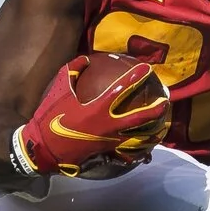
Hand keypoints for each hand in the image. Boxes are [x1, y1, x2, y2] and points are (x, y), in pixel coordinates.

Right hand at [12, 55, 170, 177]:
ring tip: (162, 125)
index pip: (123, 89)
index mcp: (98, 108)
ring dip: (151, 130)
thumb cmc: (50, 117)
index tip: (147, 68)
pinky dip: (137, 148)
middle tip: (166, 100)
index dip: (136, 78)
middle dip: (155, 109)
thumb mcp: (58, 89)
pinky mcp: (105, 152)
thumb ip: (72, 70)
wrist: (43, 148)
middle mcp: (108, 125)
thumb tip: (86, 58)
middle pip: (139, 118)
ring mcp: (109, 140)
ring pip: (137, 136)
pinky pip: (126, 150)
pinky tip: (145, 146)